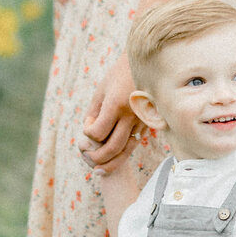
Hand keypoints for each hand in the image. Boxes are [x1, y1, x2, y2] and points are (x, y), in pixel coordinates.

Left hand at [78, 54, 140, 172]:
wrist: (148, 66)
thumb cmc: (119, 75)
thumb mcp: (102, 90)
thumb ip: (94, 113)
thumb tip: (89, 135)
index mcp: (116, 105)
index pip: (97, 132)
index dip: (88, 134)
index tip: (88, 126)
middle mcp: (130, 115)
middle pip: (112, 147)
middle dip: (97, 158)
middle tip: (88, 160)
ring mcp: (141, 121)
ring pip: (125, 151)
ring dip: (111, 163)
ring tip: (99, 170)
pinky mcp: (147, 125)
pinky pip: (133, 145)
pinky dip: (122, 156)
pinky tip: (112, 162)